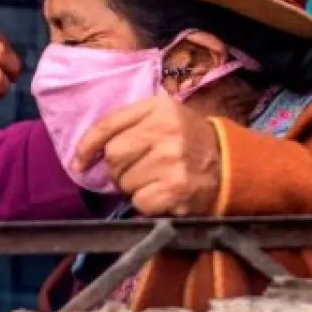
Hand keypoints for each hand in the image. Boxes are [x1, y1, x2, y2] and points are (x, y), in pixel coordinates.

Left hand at [72, 94, 222, 215]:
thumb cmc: (188, 142)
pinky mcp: (176, 189)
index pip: (108, 125)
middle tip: (138, 170)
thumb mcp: (164, 119)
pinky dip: (146, 203)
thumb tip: (83, 157)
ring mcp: (172, 160)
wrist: (231, 166)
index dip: (87, 145)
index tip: (80, 162)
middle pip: (113, 155)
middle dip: (118, 169)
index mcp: (159, 108)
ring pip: (124, 181)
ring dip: (134, 187)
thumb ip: (128, 127)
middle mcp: (166, 130)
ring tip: (156, 180)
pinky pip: (139, 202)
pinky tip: (163, 194)